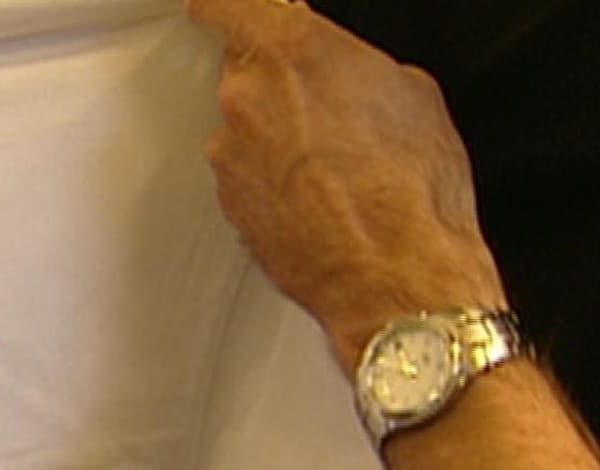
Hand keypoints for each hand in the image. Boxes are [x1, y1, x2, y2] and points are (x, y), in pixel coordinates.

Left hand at [188, 0, 506, 369]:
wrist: (396, 277)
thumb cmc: (412, 189)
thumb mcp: (410, 91)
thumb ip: (353, 66)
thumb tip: (343, 73)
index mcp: (288, 53)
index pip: (222, 5)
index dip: (230, 9)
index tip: (233, 11)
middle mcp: (244, 101)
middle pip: (242, 74)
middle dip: (277, 87)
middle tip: (325, 108)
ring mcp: (229, 158)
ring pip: (244, 129)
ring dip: (274, 139)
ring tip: (331, 166)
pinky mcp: (228, 206)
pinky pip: (246, 177)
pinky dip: (272, 182)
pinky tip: (318, 199)